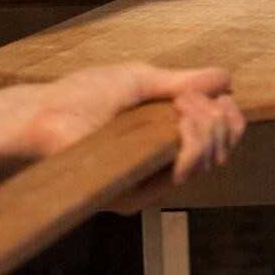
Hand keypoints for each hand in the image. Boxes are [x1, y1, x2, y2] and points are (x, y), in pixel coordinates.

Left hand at [14, 63, 247, 184]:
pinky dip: (190, 145)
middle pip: (220, 149)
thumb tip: (226, 78)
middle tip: (189, 101)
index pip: (216, 136)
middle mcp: (161, 160)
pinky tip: (180, 123)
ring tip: (182, 107)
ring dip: (205, 127)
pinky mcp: (136, 195)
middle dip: (217, 119)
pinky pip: (180, 175)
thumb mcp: (140, 79)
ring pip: (206, 162)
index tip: (221, 97)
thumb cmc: (83, 94)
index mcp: (164, 134)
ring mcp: (149, 179)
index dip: (228, 117)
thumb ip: (182, 82)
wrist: (46, 114)